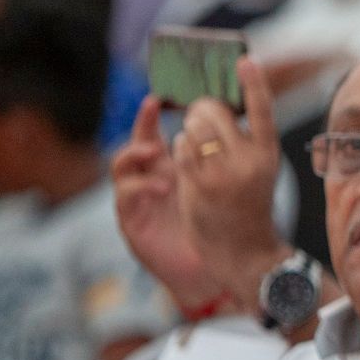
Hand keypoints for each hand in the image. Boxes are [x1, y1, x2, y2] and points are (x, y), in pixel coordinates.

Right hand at [111, 95, 220, 309]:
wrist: (218, 262)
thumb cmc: (219, 221)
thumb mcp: (221, 181)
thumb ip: (219, 153)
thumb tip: (239, 116)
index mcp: (170, 165)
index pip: (155, 132)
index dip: (151, 114)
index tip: (157, 97)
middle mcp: (150, 177)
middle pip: (134, 142)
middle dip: (141, 125)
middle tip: (152, 111)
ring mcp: (138, 199)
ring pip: (121, 165)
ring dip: (136, 153)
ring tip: (155, 150)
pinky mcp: (132, 221)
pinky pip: (125, 197)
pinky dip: (140, 187)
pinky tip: (163, 187)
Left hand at [173, 59, 288, 306]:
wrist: (245, 250)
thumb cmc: (249, 204)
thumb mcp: (258, 169)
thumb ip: (243, 140)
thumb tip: (210, 104)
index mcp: (268, 154)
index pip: (262, 110)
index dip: (254, 83)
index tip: (246, 60)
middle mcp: (248, 162)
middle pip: (213, 112)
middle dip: (200, 109)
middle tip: (199, 116)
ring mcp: (222, 175)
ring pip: (192, 128)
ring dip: (188, 132)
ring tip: (198, 148)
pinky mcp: (199, 186)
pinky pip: (180, 150)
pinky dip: (179, 151)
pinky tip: (189, 165)